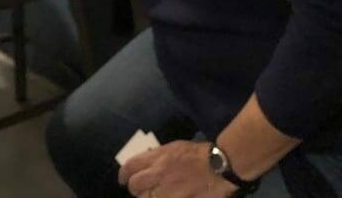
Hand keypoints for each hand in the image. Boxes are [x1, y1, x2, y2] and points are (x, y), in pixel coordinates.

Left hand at [118, 141, 237, 197]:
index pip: (131, 166)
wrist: (219, 165)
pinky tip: (167, 197)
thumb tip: (146, 164)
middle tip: (139, 190)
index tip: (123, 179)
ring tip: (153, 195)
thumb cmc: (197, 153)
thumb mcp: (173, 148)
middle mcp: (160, 173)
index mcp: (157, 157)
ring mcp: (170, 190)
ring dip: (148, 197)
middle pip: (135, 186)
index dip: (123, 175)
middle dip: (135, 189)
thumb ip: (157, 157)